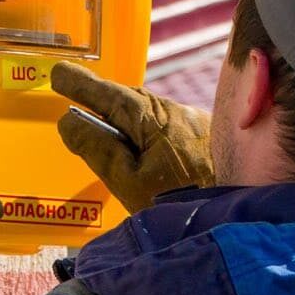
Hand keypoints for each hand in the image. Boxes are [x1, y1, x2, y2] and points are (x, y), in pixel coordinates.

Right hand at [51, 62, 213, 212]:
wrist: (237, 218)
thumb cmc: (182, 205)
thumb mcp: (130, 183)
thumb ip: (99, 150)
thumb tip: (69, 122)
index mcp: (153, 119)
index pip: (107, 94)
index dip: (80, 85)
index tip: (57, 75)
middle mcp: (178, 112)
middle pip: (130, 101)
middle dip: (102, 100)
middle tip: (75, 99)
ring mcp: (197, 124)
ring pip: (152, 116)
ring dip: (128, 121)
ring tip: (109, 135)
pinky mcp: (209, 140)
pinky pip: (170, 129)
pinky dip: (150, 134)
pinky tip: (147, 154)